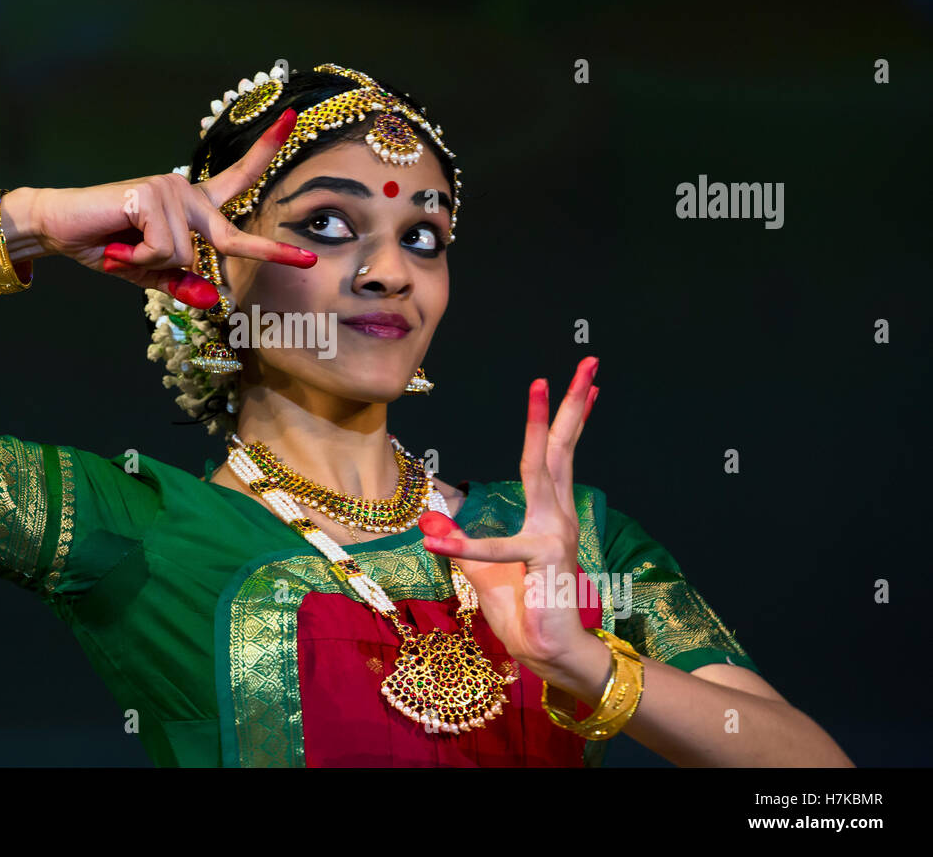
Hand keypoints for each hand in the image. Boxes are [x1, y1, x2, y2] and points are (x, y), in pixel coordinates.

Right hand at [29, 108, 315, 306]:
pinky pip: (163, 250)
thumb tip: (212, 299)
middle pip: (230, 236)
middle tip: (309, 264)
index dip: (265, 151)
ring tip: (124, 251)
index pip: (237, 177)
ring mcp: (170, 190)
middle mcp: (186, 192)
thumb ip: (181, 284)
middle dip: (270, 254)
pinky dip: (139, 260)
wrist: (58, 228)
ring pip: (184, 255)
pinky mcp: (151, 195)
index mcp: (193, 206)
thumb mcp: (149, 273)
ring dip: (150, 265)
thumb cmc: (106, 246)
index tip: (293, 121)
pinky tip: (118, 245)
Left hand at [419, 357, 601, 677]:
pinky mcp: (541, 559)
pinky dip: (463, 546)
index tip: (576, 385)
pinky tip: (435, 539)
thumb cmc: (525, 613)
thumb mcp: (485, 573)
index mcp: (549, 516)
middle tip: (587, 362)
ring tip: (542, 385)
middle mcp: (558, 516)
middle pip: (562, 448)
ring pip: (543, 467)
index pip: (555, 457)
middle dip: (572, 403)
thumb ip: (461, 547)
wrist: (552, 655)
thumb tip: (430, 524)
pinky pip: (495, 548)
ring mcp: (554, 533)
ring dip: (541, 423)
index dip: (562, 420)